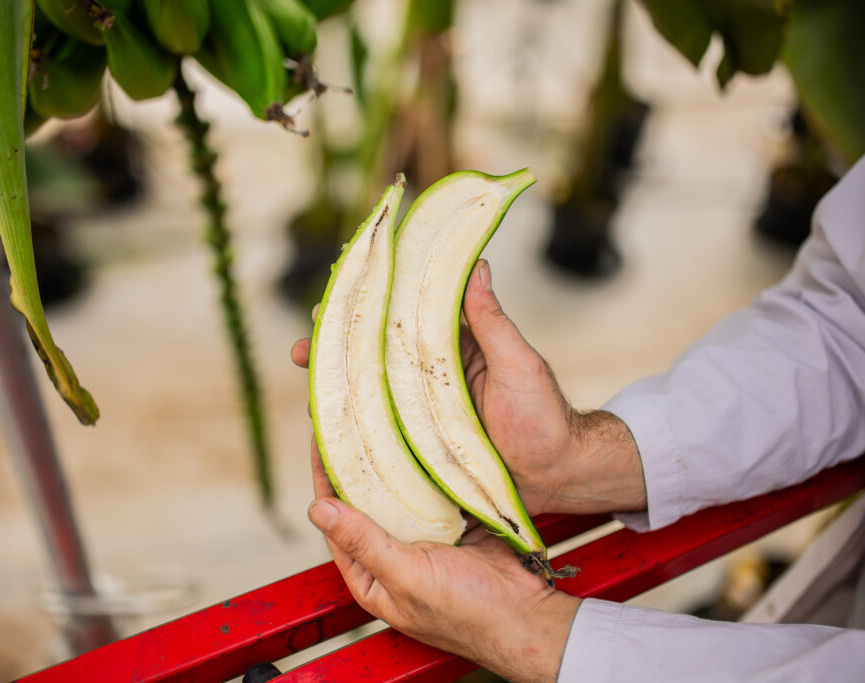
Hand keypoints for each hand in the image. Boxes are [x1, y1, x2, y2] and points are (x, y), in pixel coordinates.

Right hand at [290, 259, 645, 515]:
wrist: (560, 476)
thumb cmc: (546, 417)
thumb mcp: (519, 364)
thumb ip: (493, 321)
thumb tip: (478, 262)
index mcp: (454, 346)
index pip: (403, 315)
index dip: (369, 303)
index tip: (335, 293)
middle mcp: (432, 376)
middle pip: (376, 354)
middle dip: (338, 348)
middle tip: (305, 347)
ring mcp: (425, 413)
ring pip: (373, 393)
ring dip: (339, 388)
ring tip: (309, 390)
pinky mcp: (424, 448)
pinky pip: (384, 433)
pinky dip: (355, 428)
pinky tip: (329, 431)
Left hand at [307, 440, 579, 682]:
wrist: (527, 616)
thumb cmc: (464, 610)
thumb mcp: (406, 576)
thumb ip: (362, 542)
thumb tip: (319, 509)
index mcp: (371, 575)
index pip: (337, 522)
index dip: (327, 483)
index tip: (320, 444)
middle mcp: (393, 555)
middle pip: (367, 504)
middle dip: (359, 467)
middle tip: (352, 424)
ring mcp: (425, 538)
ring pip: (400, 493)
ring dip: (394, 464)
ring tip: (384, 424)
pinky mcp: (455, 523)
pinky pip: (435, 490)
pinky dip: (429, 468)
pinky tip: (423, 441)